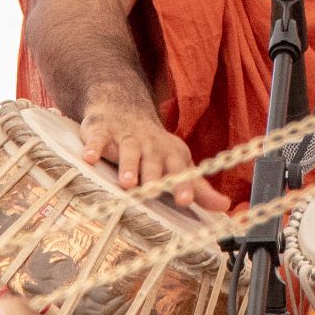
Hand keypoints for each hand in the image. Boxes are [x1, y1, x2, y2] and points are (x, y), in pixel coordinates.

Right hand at [79, 102, 227, 211]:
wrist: (124, 107)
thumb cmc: (154, 146)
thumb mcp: (178, 163)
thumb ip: (198, 187)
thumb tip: (225, 207)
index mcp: (171, 155)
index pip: (179, 171)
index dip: (182, 185)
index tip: (185, 200)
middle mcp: (151, 145)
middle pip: (153, 162)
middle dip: (154, 176)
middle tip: (153, 191)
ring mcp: (127, 137)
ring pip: (129, 151)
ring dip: (128, 166)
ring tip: (127, 182)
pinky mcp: (103, 130)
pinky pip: (99, 138)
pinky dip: (93, 147)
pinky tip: (89, 158)